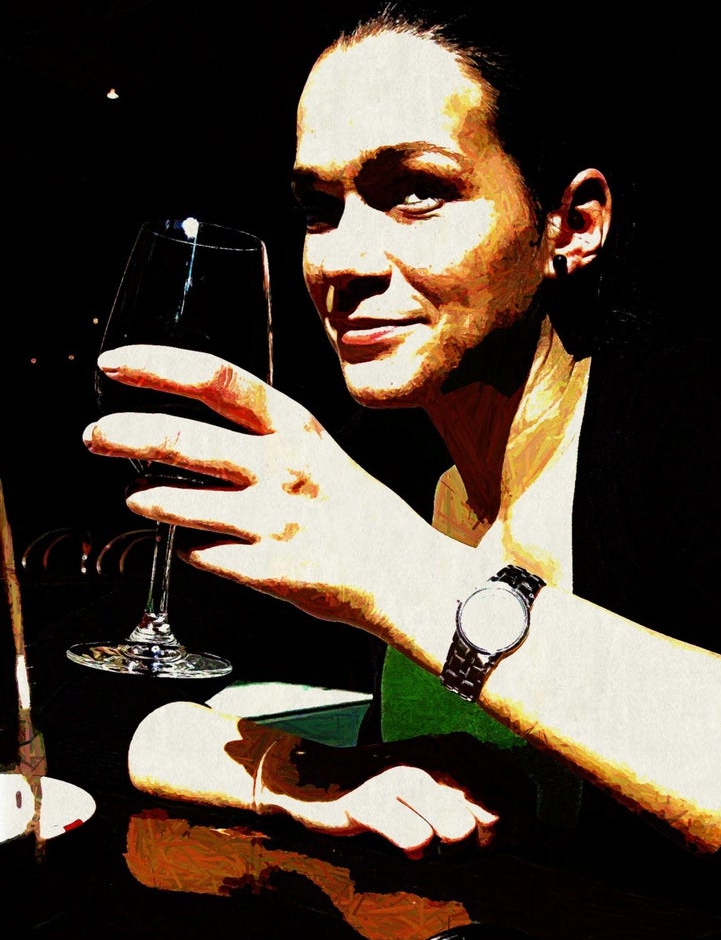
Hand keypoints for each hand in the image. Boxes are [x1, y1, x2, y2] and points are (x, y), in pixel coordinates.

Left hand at [83, 345, 441, 634]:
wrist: (406, 574)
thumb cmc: (364, 514)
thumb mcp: (323, 454)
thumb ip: (267, 439)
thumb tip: (200, 434)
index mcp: (297, 429)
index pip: (216, 379)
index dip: (157, 366)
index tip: (115, 364)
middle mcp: (282, 467)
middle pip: (181, 438)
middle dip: (124, 435)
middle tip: (96, 436)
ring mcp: (273, 520)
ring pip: (180, 503)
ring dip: (147, 501)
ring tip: (136, 500)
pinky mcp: (267, 569)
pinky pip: (203, 555)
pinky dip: (193, 550)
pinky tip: (200, 548)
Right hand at [272, 764, 498, 855]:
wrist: (315, 777)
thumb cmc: (389, 788)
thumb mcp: (440, 780)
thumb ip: (480, 795)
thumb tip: (523, 829)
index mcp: (462, 748)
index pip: (520, 793)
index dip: (515, 827)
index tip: (493, 840)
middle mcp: (438, 755)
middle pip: (495, 817)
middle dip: (481, 845)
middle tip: (453, 846)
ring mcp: (404, 775)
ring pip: (459, 832)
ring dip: (445, 852)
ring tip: (425, 842)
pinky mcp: (372, 800)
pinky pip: (416, 841)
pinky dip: (411, 853)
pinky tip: (399, 843)